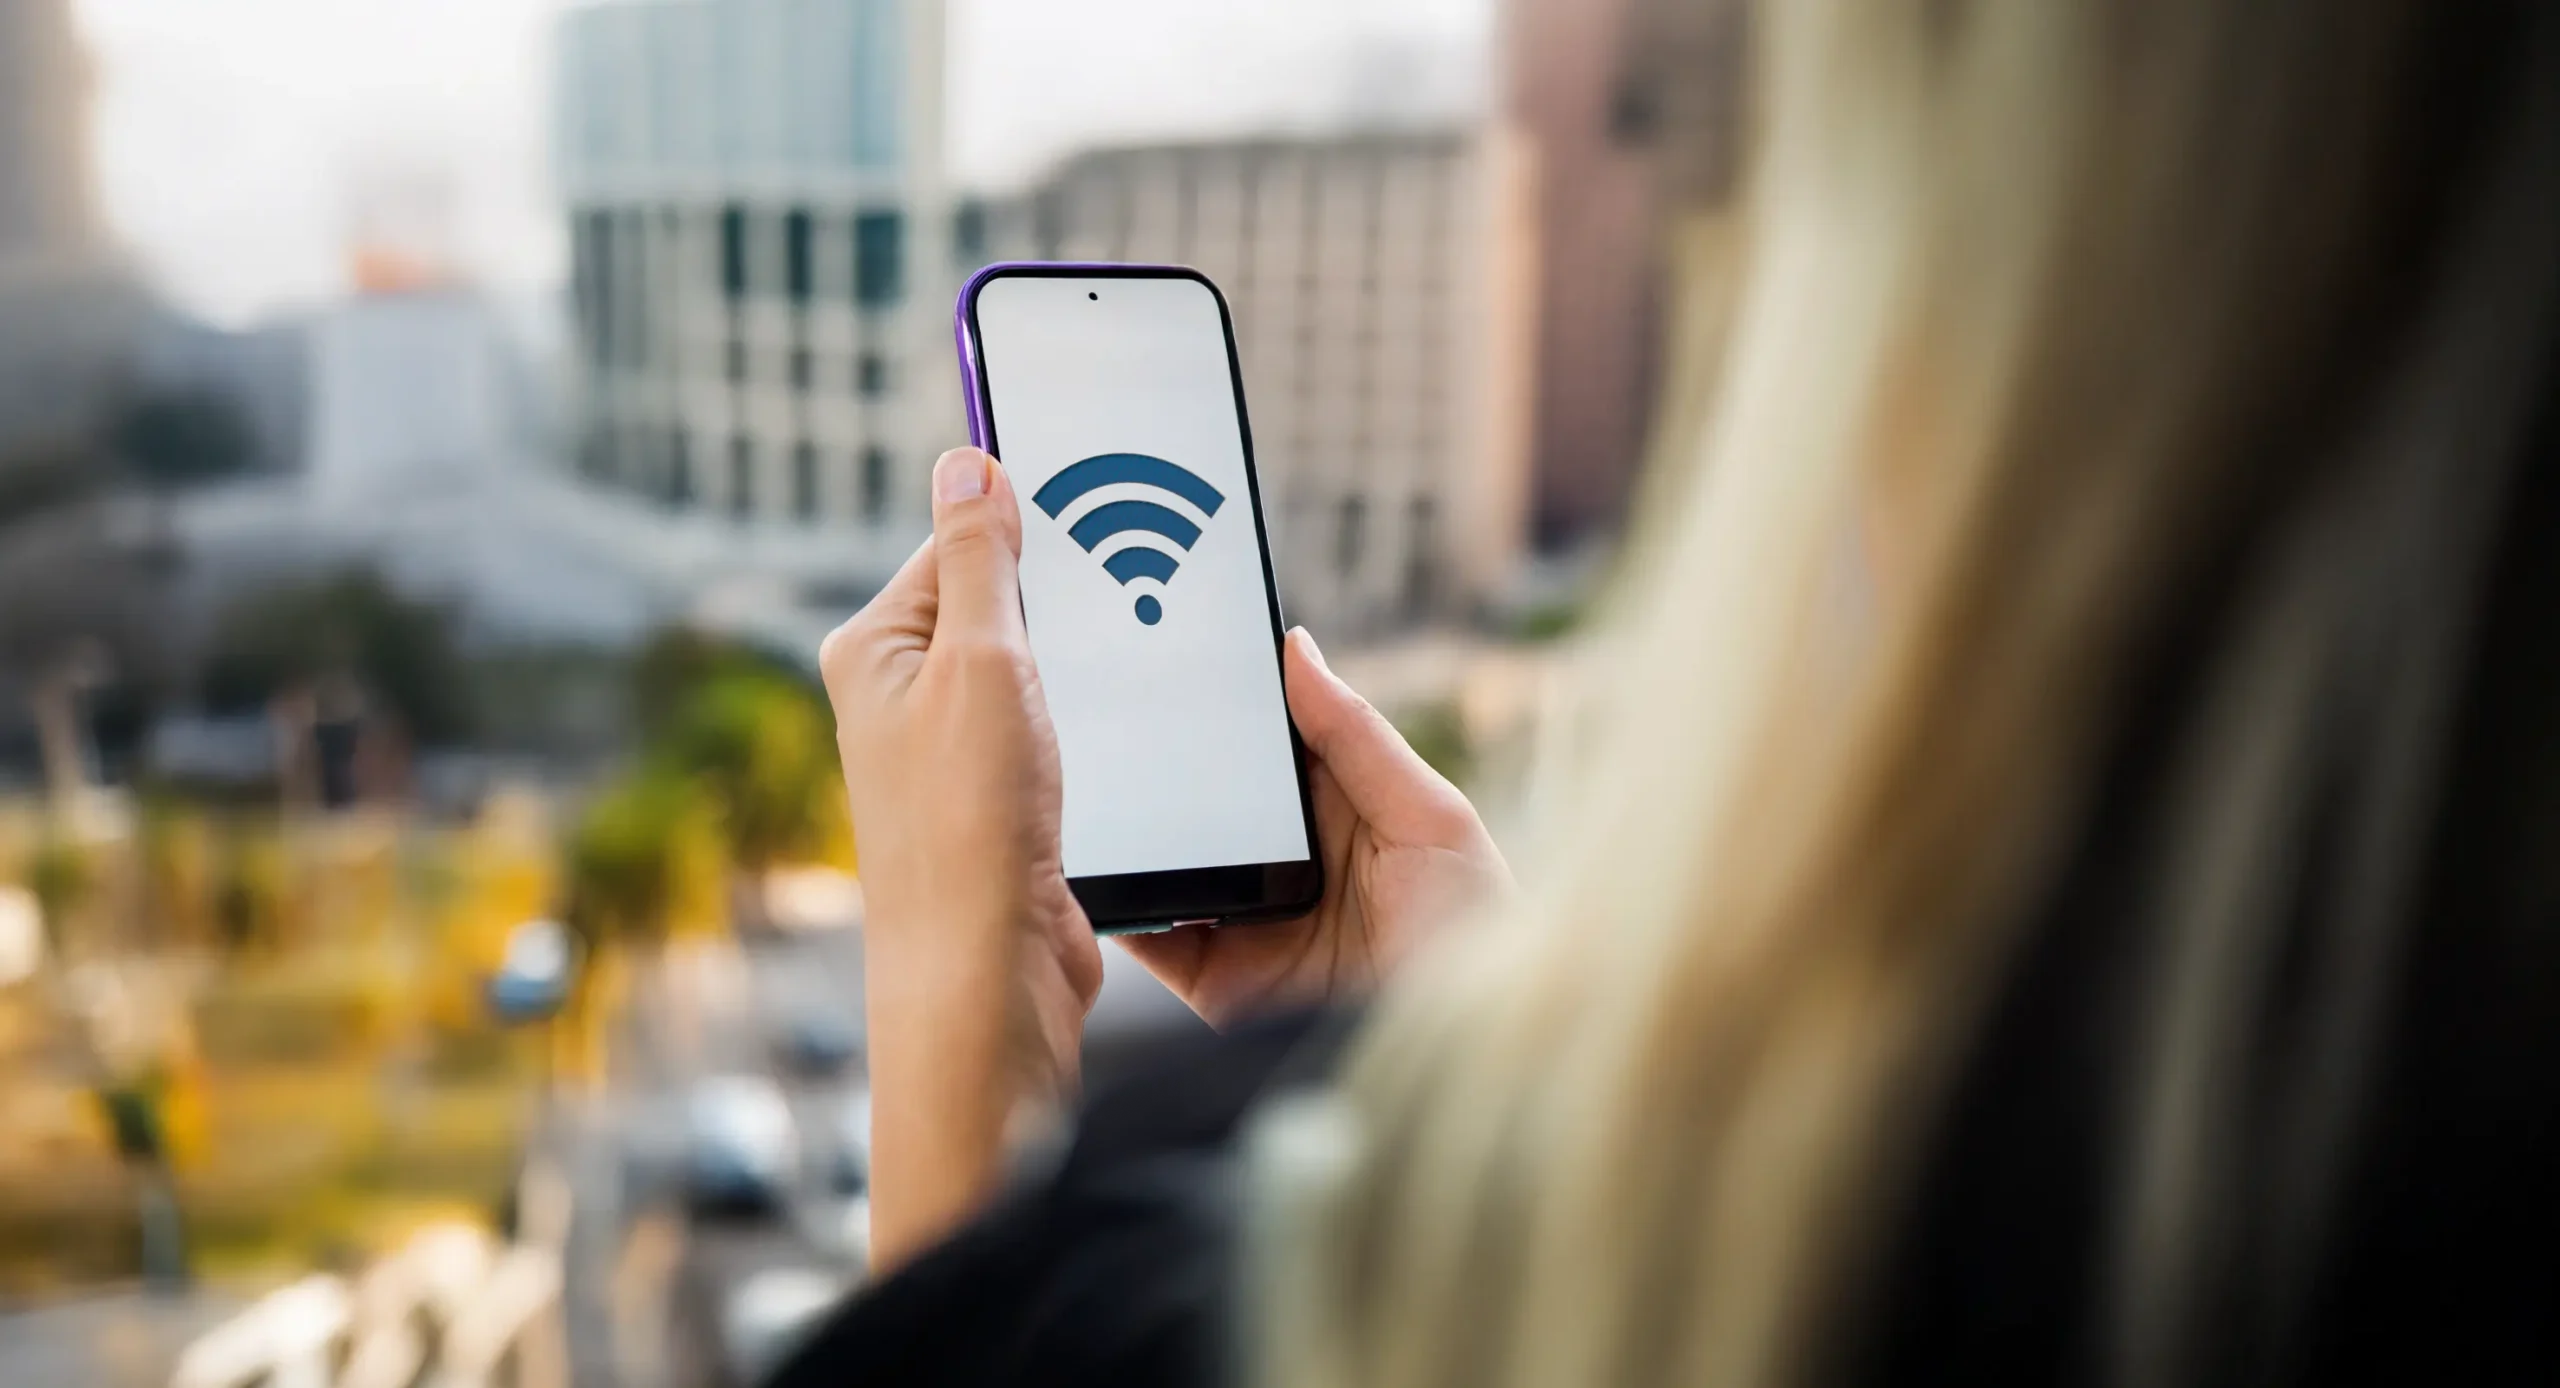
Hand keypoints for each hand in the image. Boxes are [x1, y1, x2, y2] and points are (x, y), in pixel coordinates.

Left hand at [820, 446, 1101, 1270]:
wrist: (986, 978)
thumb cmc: (969, 825)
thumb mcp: (981, 662)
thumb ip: (981, 559)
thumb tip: (965, 462)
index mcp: (874, 650)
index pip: (959, 545)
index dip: (1031, 528)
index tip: (1104, 506)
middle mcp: (900, 700)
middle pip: (1001, 607)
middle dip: (1067, 602)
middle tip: (1134, 592)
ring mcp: (947, 756)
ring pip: (1035, 673)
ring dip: (1086, 669)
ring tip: (1130, 673)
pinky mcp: (996, 805)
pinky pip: (1053, 732)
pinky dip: (1093, 725)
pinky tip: (1125, 735)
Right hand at [1119, 629, 1512, 1026]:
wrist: (1465, 1061)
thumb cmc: (1478, 934)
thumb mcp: (1433, 818)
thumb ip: (1358, 734)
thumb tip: (1297, 647)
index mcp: (1342, 810)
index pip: (1267, 741)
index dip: (1223, 700)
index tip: (1166, 640)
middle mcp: (1287, 861)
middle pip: (1206, 797)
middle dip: (1159, 757)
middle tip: (1103, 701)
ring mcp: (1248, 920)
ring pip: (1168, 861)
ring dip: (1129, 826)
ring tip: (1081, 774)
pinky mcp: (1217, 979)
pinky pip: (1150, 934)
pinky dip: (1115, 902)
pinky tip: (1091, 863)